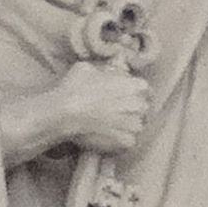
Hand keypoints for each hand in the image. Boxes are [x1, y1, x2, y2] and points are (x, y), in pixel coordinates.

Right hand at [7, 61, 151, 165]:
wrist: (63, 114)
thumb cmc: (74, 88)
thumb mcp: (86, 68)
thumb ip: (103, 68)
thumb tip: (110, 65)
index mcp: (131, 86)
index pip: (144, 87)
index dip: (135, 89)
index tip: (127, 92)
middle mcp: (136, 105)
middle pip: (143, 106)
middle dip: (134, 107)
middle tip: (120, 109)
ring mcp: (132, 125)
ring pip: (139, 125)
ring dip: (130, 124)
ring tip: (116, 124)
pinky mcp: (124, 141)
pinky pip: (130, 141)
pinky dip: (123, 140)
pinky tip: (112, 136)